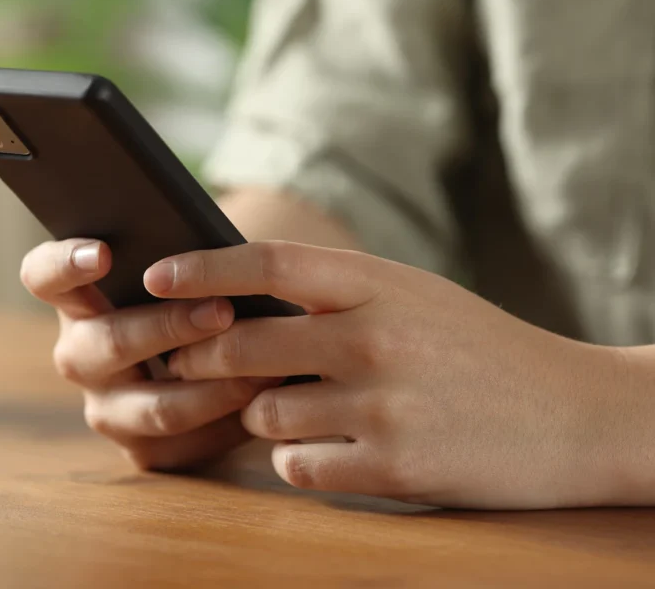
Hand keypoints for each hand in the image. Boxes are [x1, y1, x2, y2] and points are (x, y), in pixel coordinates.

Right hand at [20, 239, 275, 470]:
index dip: (66, 263)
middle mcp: (78, 356)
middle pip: (109, 342)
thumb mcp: (178, 272)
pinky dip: (230, 420)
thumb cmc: (193, 295)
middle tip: (223, 311)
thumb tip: (218, 251)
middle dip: (170, 327)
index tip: (103, 253)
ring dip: (212, 385)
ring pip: (154, 406)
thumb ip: (180, 260)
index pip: (43, 275)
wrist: (217, 358)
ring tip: (264, 365)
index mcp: (74, 298)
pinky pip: (186, 442)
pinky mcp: (141, 450)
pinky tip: (265, 400)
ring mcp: (105, 408)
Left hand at [144, 241, 628, 508]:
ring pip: (262, 413)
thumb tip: (238, 306)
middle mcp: (376, 338)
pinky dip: (298, 459)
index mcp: (380, 283)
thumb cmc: (479, 350)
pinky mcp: (393, 469)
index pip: (269, 262)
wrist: (577, 414)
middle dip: (201, 359)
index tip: (154, 274)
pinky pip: (296, 465)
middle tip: (186, 365)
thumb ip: (334, 297)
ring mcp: (383, 406)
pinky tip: (336, 448)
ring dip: (260, 415)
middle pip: (243, 345)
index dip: (203, 267)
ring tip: (300, 410)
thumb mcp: (414, 297)